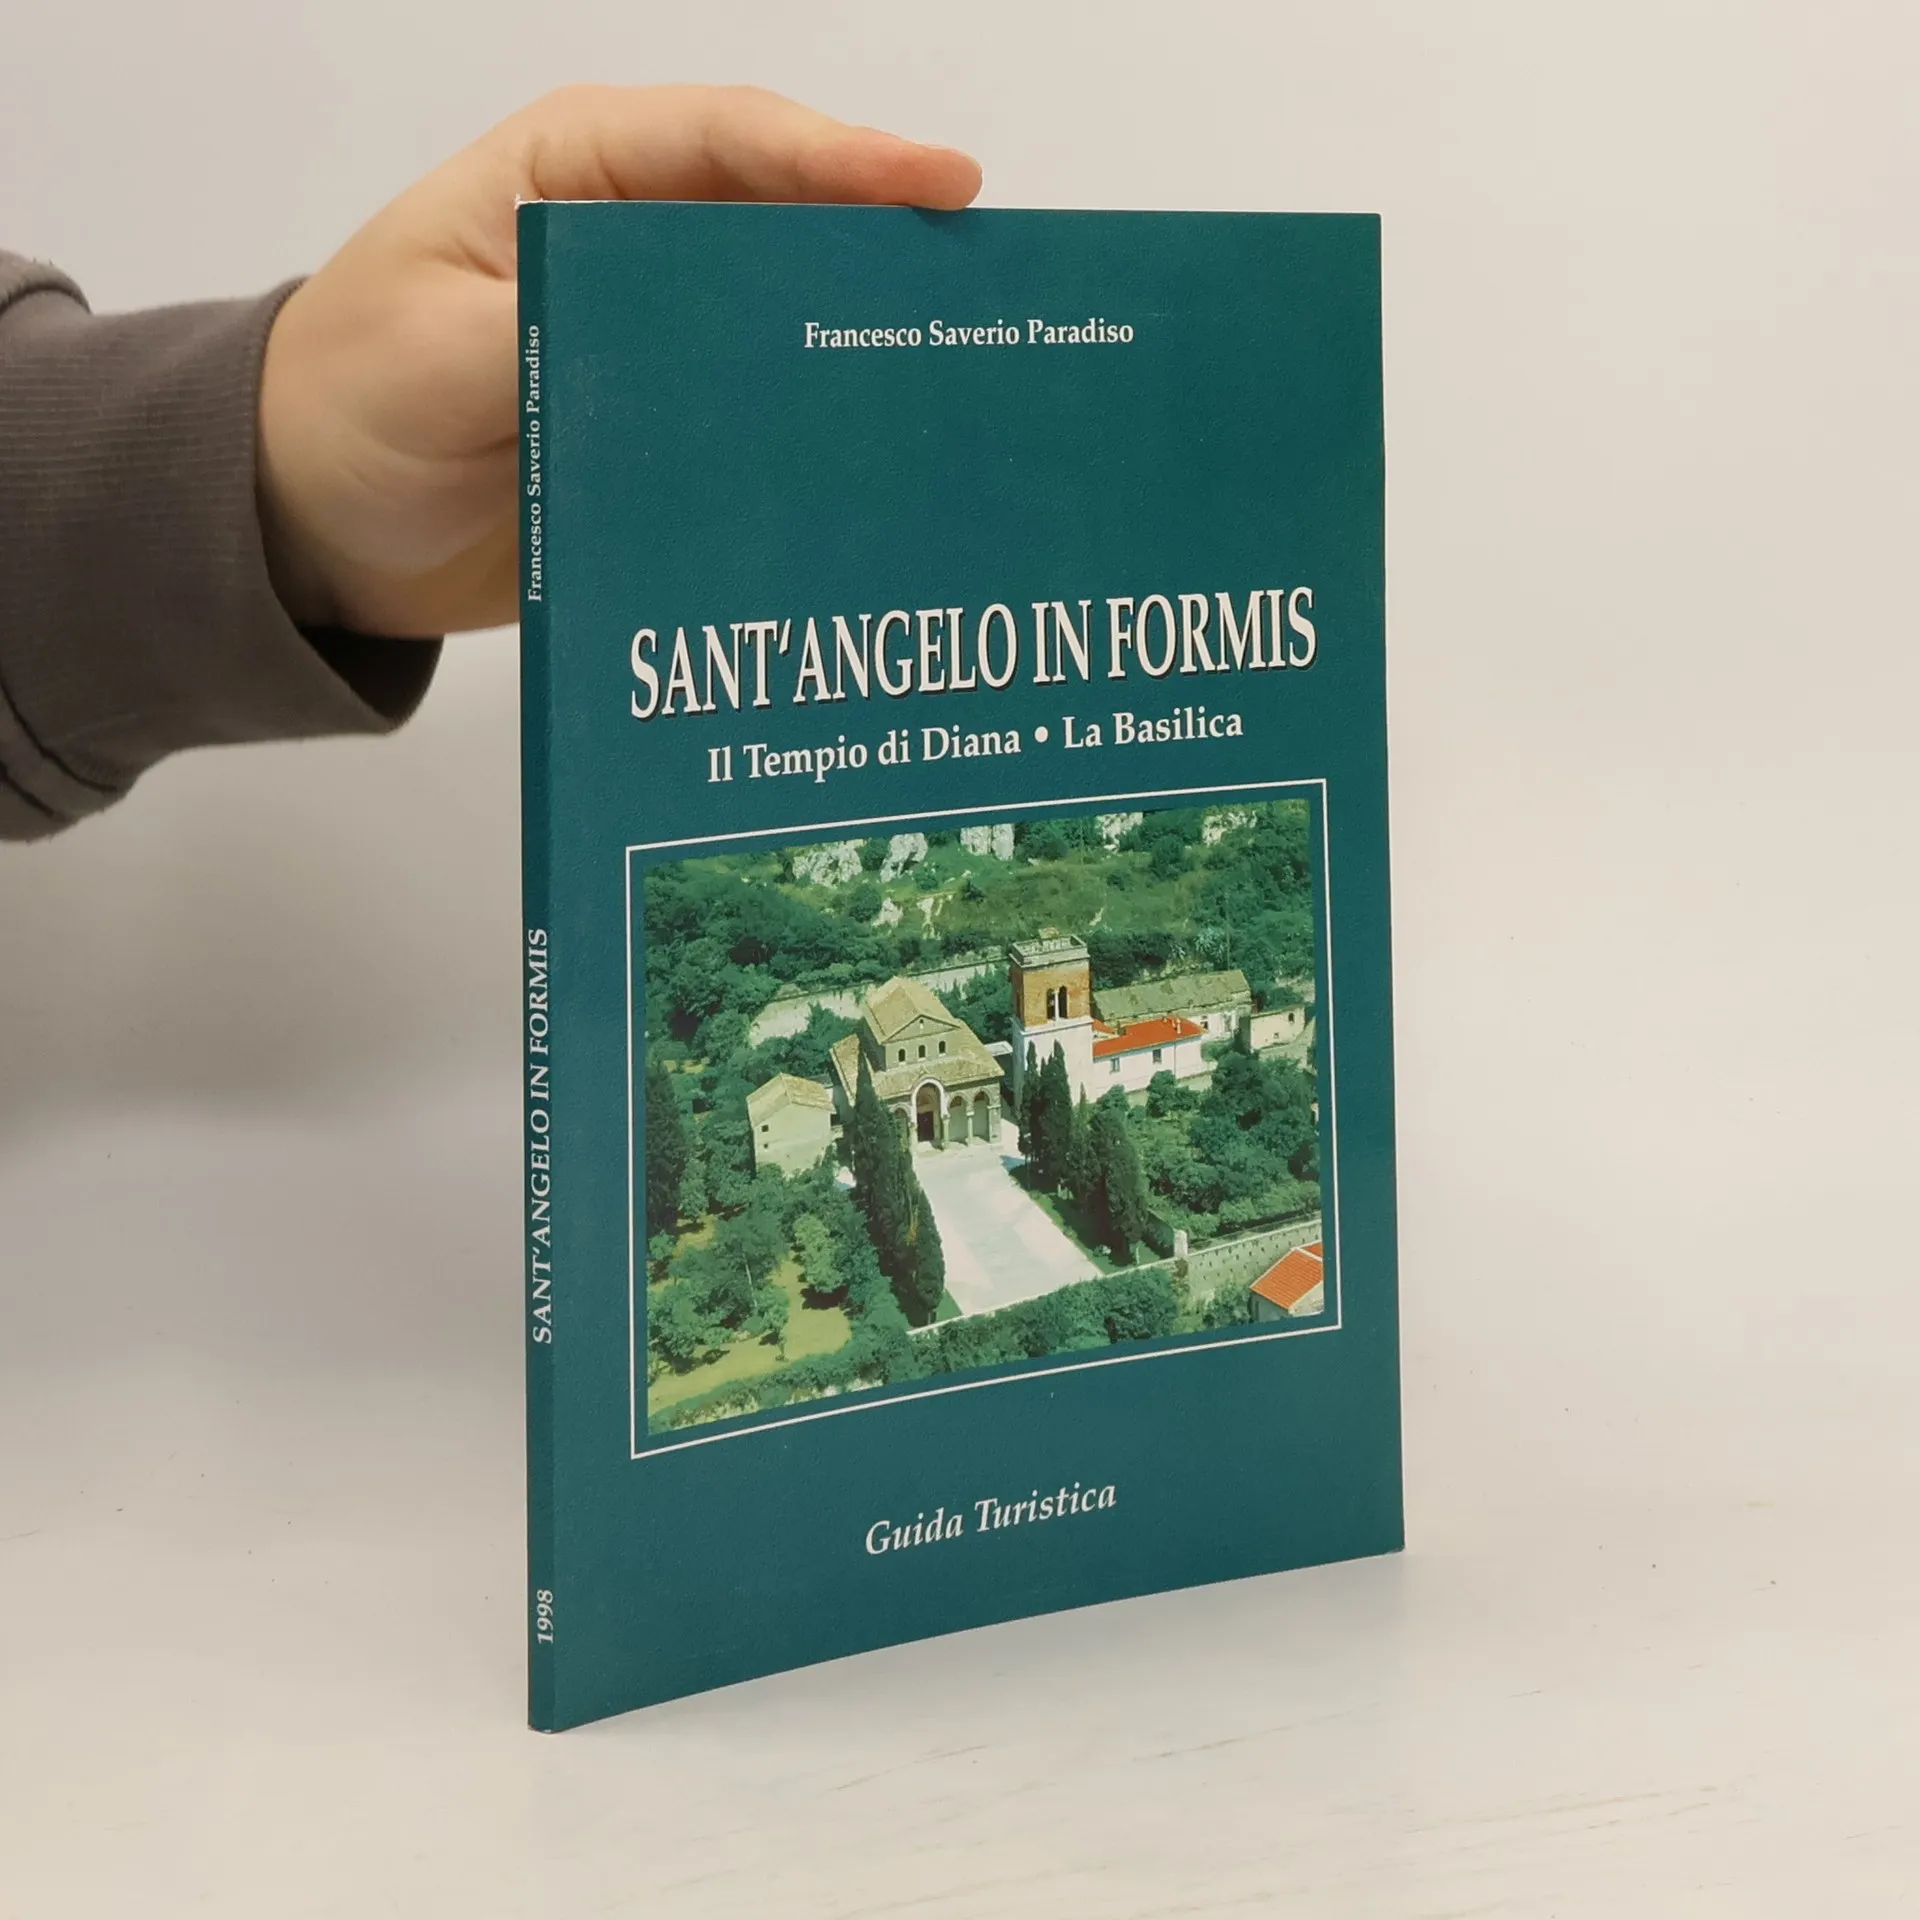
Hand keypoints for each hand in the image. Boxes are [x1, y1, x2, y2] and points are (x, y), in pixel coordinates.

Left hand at [257, 86, 980, 636]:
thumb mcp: (440, 353)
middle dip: (882, 255)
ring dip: (860, 354)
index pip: (733, 142)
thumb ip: (564, 330)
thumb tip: (700, 352)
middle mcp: (633, 246)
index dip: (845, 162)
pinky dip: (815, 442)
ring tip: (960, 388)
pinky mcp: (665, 437)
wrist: (310, 526)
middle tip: (987, 298)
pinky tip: (876, 473)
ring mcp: (656, 348)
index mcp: (576, 176)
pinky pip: (757, 426)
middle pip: (785, 230)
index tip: (944, 192)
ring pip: (784, 330)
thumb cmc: (348, 402)